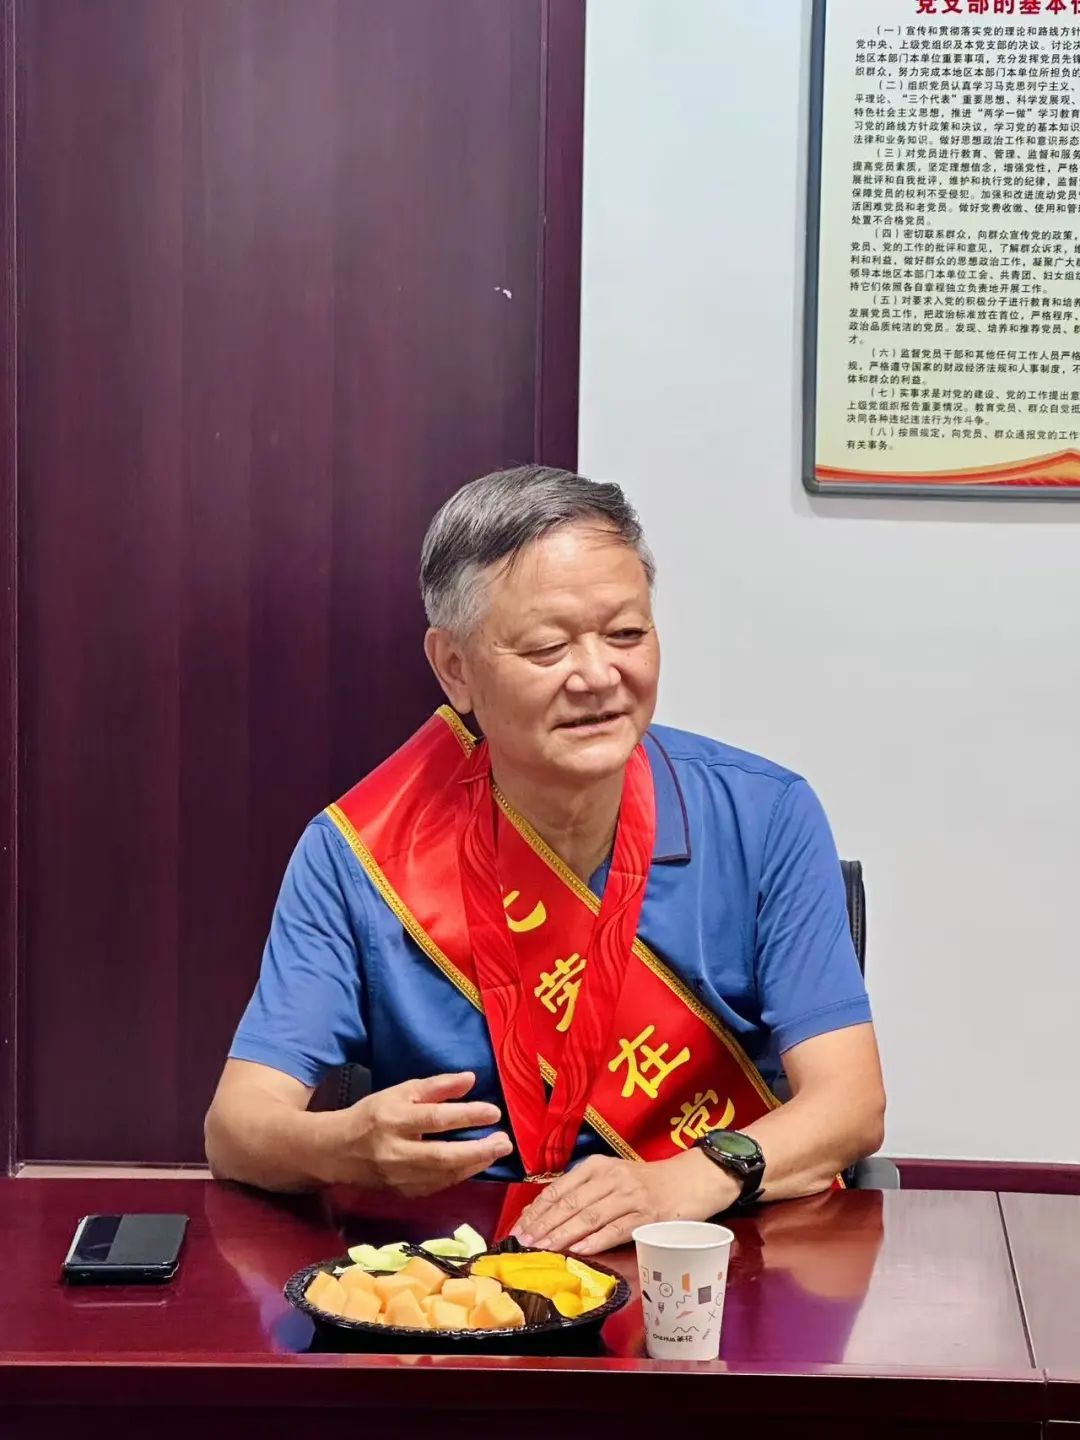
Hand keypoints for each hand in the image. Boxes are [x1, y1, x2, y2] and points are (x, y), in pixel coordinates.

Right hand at [316, 1071, 512, 1195]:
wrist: (338, 1151)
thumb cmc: (373, 1114)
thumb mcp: (401, 1092)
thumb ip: (436, 1086)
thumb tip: (471, 1079)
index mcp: (394, 1120)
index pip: (436, 1119)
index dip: (467, 1116)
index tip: (494, 1112)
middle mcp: (396, 1151)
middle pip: (443, 1155)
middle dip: (478, 1150)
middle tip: (504, 1142)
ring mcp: (399, 1177)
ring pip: (443, 1175)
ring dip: (474, 1164)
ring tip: (495, 1151)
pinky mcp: (403, 1193)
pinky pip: (437, 1186)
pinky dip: (459, 1175)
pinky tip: (474, 1164)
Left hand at [510, 1150, 740, 1254]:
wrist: (693, 1179)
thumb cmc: (648, 1182)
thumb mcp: (613, 1177)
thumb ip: (585, 1191)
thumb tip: (548, 1217)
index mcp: (599, 1166)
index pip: (559, 1189)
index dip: (537, 1210)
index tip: (518, 1228)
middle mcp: (612, 1178)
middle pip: (570, 1203)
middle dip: (543, 1225)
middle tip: (522, 1243)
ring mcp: (631, 1197)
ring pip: (589, 1216)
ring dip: (563, 1235)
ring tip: (543, 1249)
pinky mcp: (649, 1216)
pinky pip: (617, 1229)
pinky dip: (596, 1241)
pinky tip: (579, 1250)